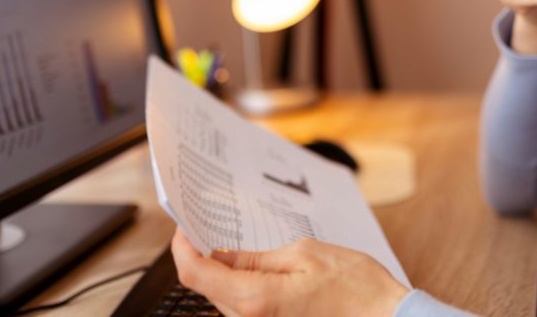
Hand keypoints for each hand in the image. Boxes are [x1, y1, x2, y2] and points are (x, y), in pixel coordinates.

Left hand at [171, 230, 408, 316]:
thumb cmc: (353, 287)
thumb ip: (255, 258)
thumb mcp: (302, 254)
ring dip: (226, 275)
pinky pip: (245, 310)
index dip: (182, 248)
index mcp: (254, 299)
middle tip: (212, 228)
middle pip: (208, 287)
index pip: (195, 274)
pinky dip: (244, 289)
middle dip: (206, 258)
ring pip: (225, 300)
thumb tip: (220, 254)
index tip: (184, 227)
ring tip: (241, 248)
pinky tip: (260, 272)